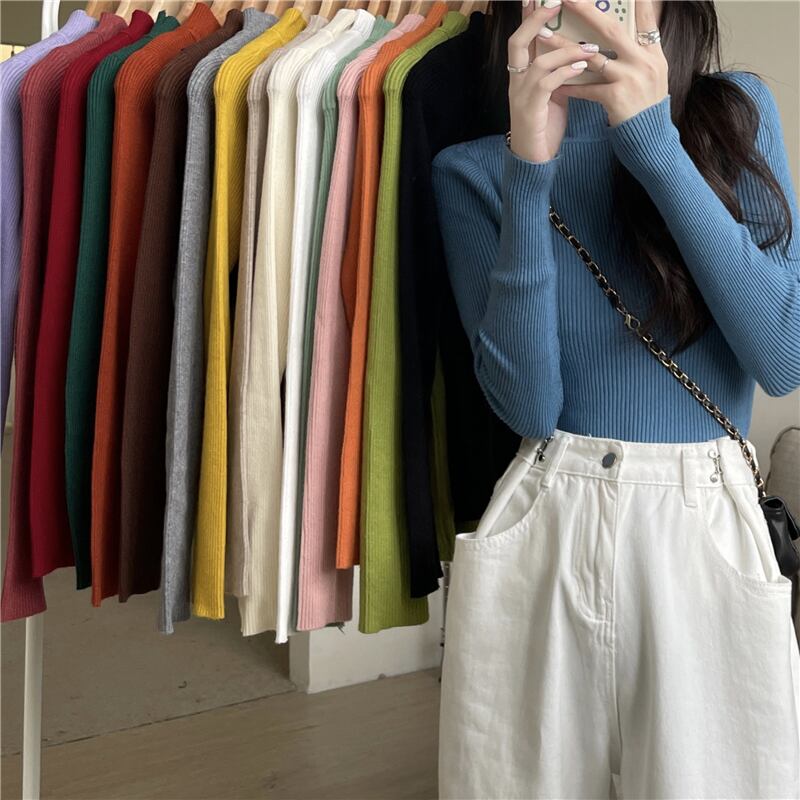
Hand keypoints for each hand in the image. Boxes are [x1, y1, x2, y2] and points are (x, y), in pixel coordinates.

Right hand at [507, 0, 597, 161]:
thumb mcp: (553, 95)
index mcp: (520, 76)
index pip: (521, 39)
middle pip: (517, 42)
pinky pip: (545, 84)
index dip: (529, 16)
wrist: (533, 161)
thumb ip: (559, 74)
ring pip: (537, 62)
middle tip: (556, 2)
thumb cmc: (545, 128)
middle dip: (536, 20)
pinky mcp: (530, 110)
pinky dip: (564, 73)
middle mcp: (515, 82)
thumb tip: (578, 55)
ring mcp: (520, 96)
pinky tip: (581, 68)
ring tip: (589, 48)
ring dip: (564, 50)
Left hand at [553, 0, 668, 126]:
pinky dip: (570, 86)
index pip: (645, 19)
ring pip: (592, 58)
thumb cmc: (646, 105)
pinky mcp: (616, 99)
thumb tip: (626, 31)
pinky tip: (554, 82)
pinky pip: (587, 89)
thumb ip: (641, 52)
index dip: (636, 2)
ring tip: (545, 36)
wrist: (649, 137)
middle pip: (612, 31)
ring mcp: (630, 79)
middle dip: (588, 12)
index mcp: (653, 53)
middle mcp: (643, 62)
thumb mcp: (654, 73)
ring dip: (565, 46)